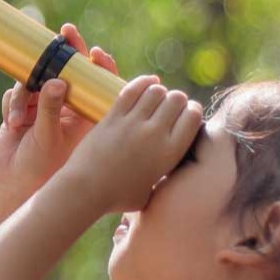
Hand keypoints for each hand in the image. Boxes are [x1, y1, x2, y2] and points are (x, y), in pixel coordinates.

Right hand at [0, 23, 118, 197]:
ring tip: (20, 120)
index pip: (96, 83)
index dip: (99, 64)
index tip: (95, 52)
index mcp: (83, 115)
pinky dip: (13, 104)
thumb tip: (55, 82)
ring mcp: (42, 105)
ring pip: (35, 78)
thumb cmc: (41, 167)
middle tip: (67, 32)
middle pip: (68, 69)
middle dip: (66, 51)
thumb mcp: (49, 137)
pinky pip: (15, 91)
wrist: (11, 184)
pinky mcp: (21, 106)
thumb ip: (50, 108)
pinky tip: (13, 124)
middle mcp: (65, 106)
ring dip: (26, 95)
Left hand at [68, 74, 202, 214]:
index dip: (193, 110)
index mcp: (170, 153)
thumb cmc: (117, 197)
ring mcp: (133, 123)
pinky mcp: (113, 116)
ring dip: (159, 91)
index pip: (193, 117)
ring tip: (156, 97)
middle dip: (177, 98)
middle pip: (176, 99)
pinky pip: (132, 90)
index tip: (186, 113)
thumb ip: (161, 178)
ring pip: (155, 91)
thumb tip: (167, 175)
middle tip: (170, 105)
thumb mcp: (150, 192)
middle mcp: (155, 134)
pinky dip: (142, 83)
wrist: (86, 189)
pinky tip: (148, 83)